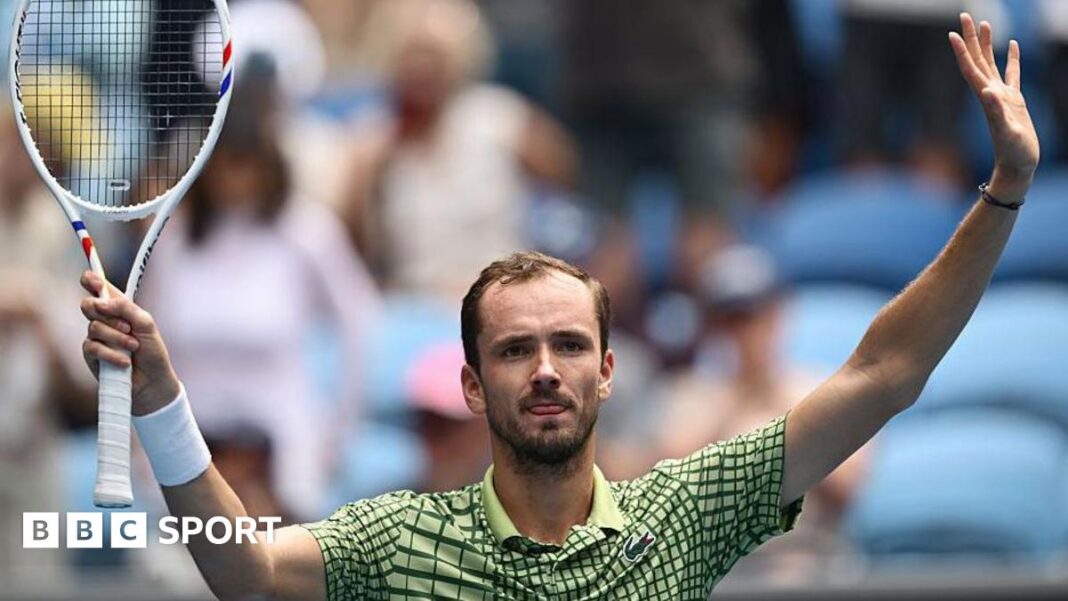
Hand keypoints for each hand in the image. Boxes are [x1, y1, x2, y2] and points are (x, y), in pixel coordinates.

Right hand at [80, 270, 180, 414]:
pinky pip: (92, 347)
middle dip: (106, 314)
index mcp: (120, 309)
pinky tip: (124, 362)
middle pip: (88, 304)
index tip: (90, 279)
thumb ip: (126, 309)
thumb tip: (100, 301)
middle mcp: (105, 320)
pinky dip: (111, 354)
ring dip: (117, 338)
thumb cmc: (153, 352)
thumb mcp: (146, 325)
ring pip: (94, 327)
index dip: (92, 281)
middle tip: (127, 326)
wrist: (152, 382)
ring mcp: (96, 338)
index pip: (101, 289)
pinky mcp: (91, 355)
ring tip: (134, 347)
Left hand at [949, 13, 1039, 201]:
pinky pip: (1012, 73)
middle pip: (977, 60)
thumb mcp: (1007, 132)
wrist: (1018, 167)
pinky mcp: (1014, 100)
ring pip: (992, 63)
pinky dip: (1012, 58)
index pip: (970, 69)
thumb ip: (997, 112)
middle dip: (971, 38)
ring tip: (985, 23)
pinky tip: (1012, 45)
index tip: (953, 33)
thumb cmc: (1013, 153)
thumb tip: (987, 91)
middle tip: (965, 15)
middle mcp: (990, 94)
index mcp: (987, 98)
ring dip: (987, 44)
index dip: (962, 51)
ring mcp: (1002, 96)